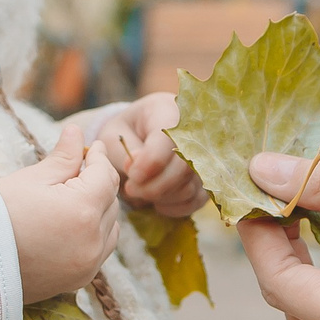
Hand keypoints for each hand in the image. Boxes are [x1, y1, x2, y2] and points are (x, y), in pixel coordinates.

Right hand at [0, 124, 123, 302]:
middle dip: (99, 183)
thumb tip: (77, 133)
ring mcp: (87, 265)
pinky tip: (75, 226)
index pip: (105, 176)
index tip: (93, 147)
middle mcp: (92, 241)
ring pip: (111, 229)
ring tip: (78, 198)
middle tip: (81, 169)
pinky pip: (100, 252)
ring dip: (101, 211)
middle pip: (111, 202)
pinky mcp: (78, 280)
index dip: (99, 157)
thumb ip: (63, 157)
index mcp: (82, 211)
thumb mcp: (31, 179)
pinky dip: (95, 236)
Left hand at [94, 93, 206, 217]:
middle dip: (154, 186)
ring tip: (139, 191)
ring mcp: (203, 157)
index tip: (132, 176)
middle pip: (184, 167)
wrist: (138, 135)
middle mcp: (194, 132)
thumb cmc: (124, 134)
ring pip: (190, 186)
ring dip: (161, 197)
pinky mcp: (205, 179)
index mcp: (166, 111)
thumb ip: (125, 153)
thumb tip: (139, 171)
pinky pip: (197, 200)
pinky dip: (175, 207)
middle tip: (130, 189)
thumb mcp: (113, 137)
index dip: (151, 162)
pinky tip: (156, 202)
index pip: (170, 139)